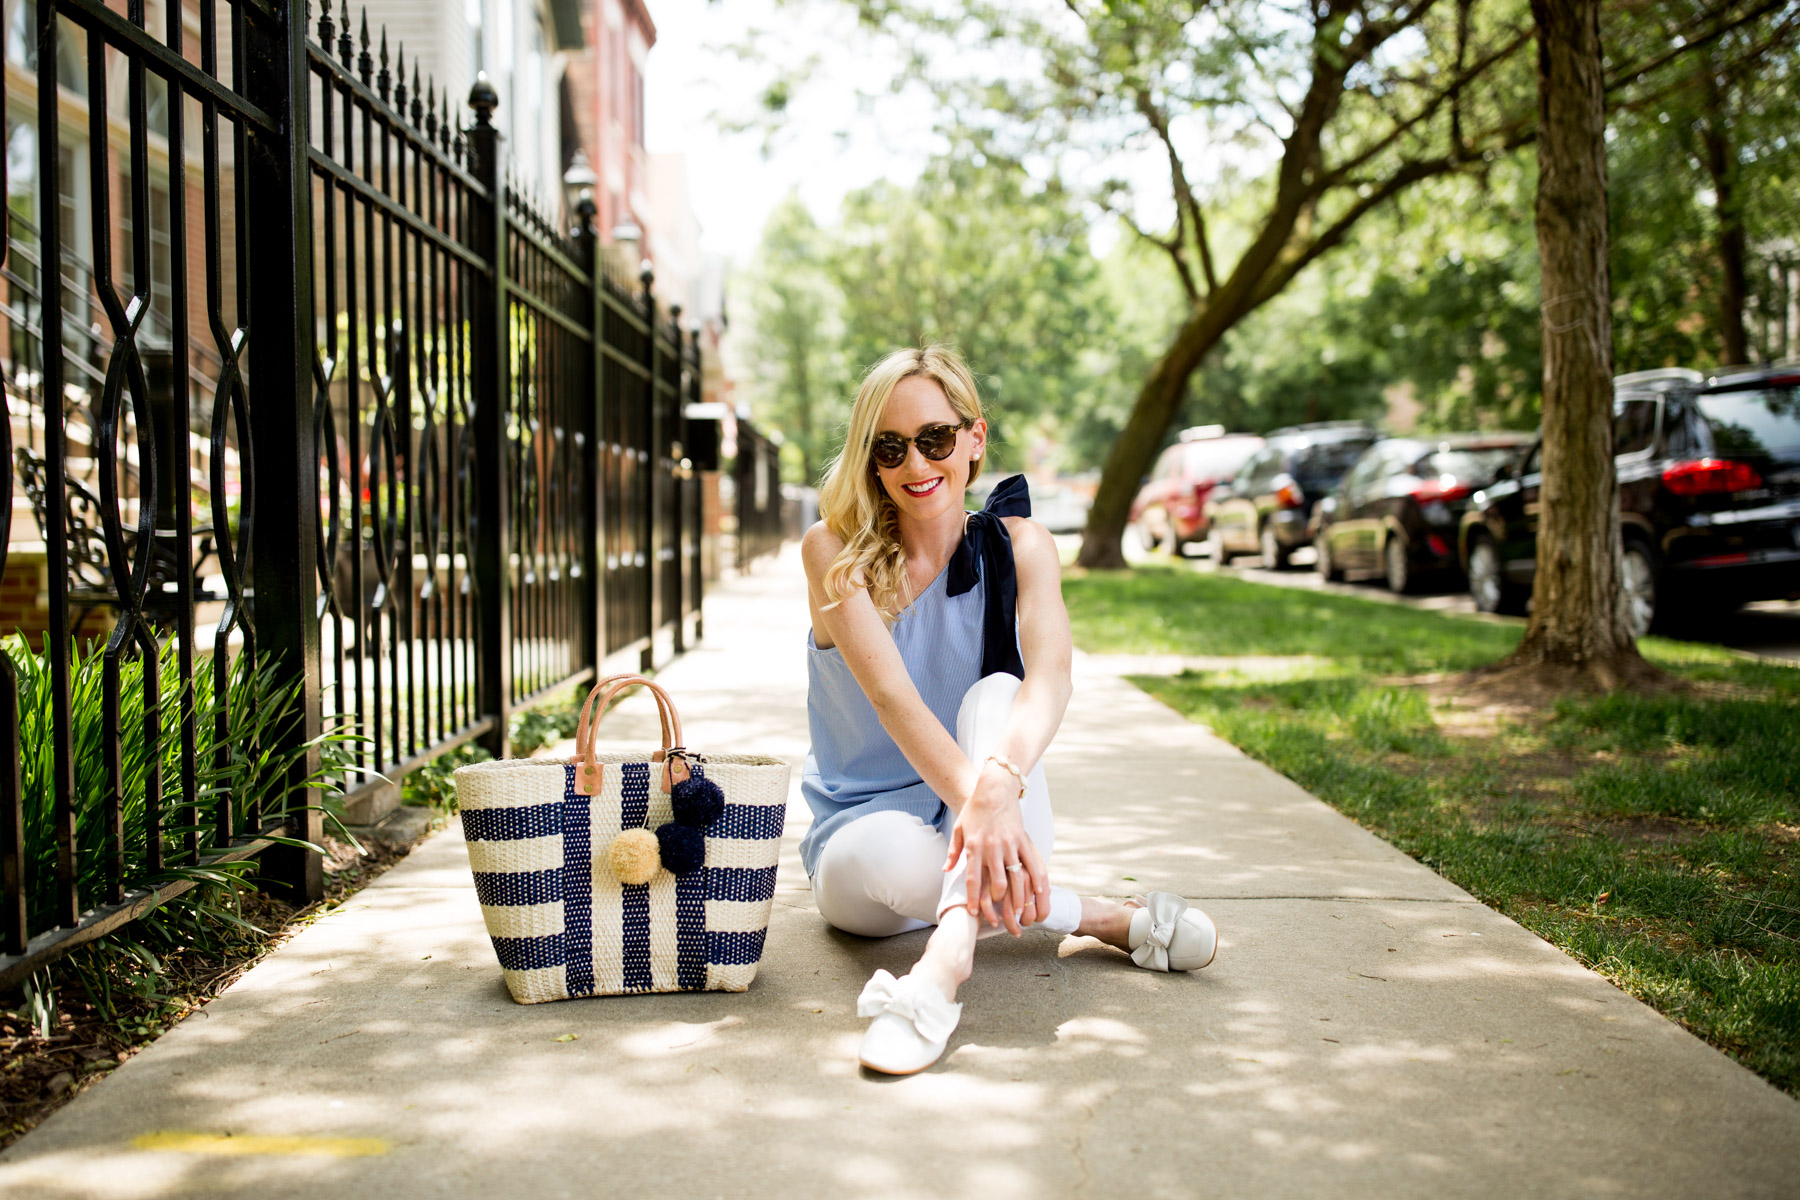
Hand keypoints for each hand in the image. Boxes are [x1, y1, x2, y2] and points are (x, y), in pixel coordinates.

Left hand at [944, 765, 1050, 935]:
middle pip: (997, 883)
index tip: (973, 914)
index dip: (973, 899)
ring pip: (1017, 877)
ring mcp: (1010, 845)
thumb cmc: (974, 810)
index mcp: (974, 847)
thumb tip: (946, 870)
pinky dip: (1036, 883)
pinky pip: (1033, 865)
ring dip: (1019, 899)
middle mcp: (993, 848)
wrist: (994, 789)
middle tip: (999, 920)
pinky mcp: (1024, 840)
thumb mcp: (958, 829)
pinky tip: (1038, 896)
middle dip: (998, 904)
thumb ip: (953, 851)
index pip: (973, 879)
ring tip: (1020, 916)